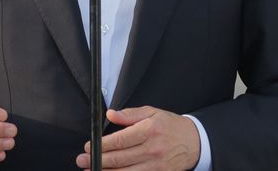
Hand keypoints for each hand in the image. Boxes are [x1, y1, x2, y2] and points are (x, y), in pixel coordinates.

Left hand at [76, 106, 199, 169]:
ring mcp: (155, 165)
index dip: (102, 145)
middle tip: (82, 160)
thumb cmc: (172, 126)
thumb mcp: (153, 113)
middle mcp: (152, 149)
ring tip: (91, 170)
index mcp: (149, 130)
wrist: (195, 143)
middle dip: (98, 160)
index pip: (120, 140)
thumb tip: (111, 114)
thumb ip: (130, 114)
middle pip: (119, 158)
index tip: (89, 146)